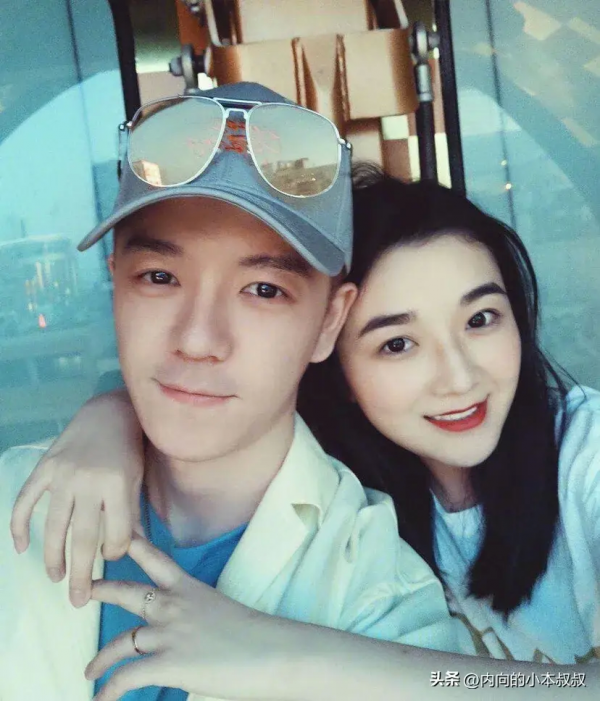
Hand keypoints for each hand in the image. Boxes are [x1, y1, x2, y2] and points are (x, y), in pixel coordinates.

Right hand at [10, 390, 143, 606]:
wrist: (109, 412)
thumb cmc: (129, 449)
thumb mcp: (137, 480)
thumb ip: (132, 515)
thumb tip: (131, 552)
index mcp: (118, 485)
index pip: (118, 533)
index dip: (116, 551)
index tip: (112, 557)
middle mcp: (89, 482)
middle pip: (84, 538)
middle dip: (81, 573)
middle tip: (78, 600)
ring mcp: (64, 474)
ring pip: (54, 526)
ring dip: (53, 557)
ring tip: (56, 577)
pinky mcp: (45, 467)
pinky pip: (26, 500)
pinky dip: (19, 525)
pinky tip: (21, 547)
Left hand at [87, 536, 277, 700]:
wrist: (272, 652)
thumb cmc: (257, 635)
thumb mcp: (221, 613)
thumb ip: (197, 616)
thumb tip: (188, 634)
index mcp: (189, 588)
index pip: (155, 558)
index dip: (132, 544)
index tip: (116, 537)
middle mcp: (173, 605)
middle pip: (127, 591)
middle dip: (102, 590)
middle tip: (86, 590)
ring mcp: (168, 633)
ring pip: (120, 642)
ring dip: (100, 659)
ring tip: (90, 670)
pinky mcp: (167, 663)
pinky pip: (125, 678)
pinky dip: (108, 691)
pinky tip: (101, 700)